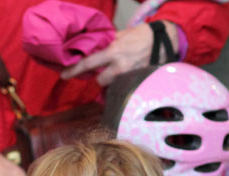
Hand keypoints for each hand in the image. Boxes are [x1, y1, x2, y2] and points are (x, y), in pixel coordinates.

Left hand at [61, 21, 178, 85]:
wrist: (165, 39)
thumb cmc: (141, 35)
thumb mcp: (121, 35)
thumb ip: (106, 44)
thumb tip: (91, 49)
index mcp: (113, 52)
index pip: (88, 63)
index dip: (74, 70)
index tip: (63, 75)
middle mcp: (120, 66)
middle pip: (99, 81)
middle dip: (99, 77)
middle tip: (102, 71)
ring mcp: (130, 76)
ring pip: (112, 86)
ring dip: (111, 81)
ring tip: (116, 73)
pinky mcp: (138, 81)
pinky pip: (124, 87)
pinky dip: (122, 84)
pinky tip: (125, 78)